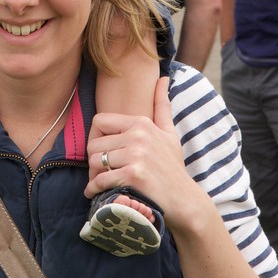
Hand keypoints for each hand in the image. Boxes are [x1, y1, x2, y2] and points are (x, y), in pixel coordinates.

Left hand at [84, 79, 203, 232]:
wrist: (184, 199)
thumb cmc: (173, 166)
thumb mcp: (169, 132)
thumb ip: (162, 105)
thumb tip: (164, 78)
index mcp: (141, 123)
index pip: (99, 121)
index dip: (95, 136)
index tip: (101, 150)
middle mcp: (138, 136)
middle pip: (94, 143)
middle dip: (92, 159)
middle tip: (97, 171)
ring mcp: (136, 155)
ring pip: (95, 161)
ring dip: (92, 175)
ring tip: (97, 182)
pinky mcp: (134, 175)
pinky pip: (101, 179)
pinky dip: (94, 188)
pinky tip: (95, 192)